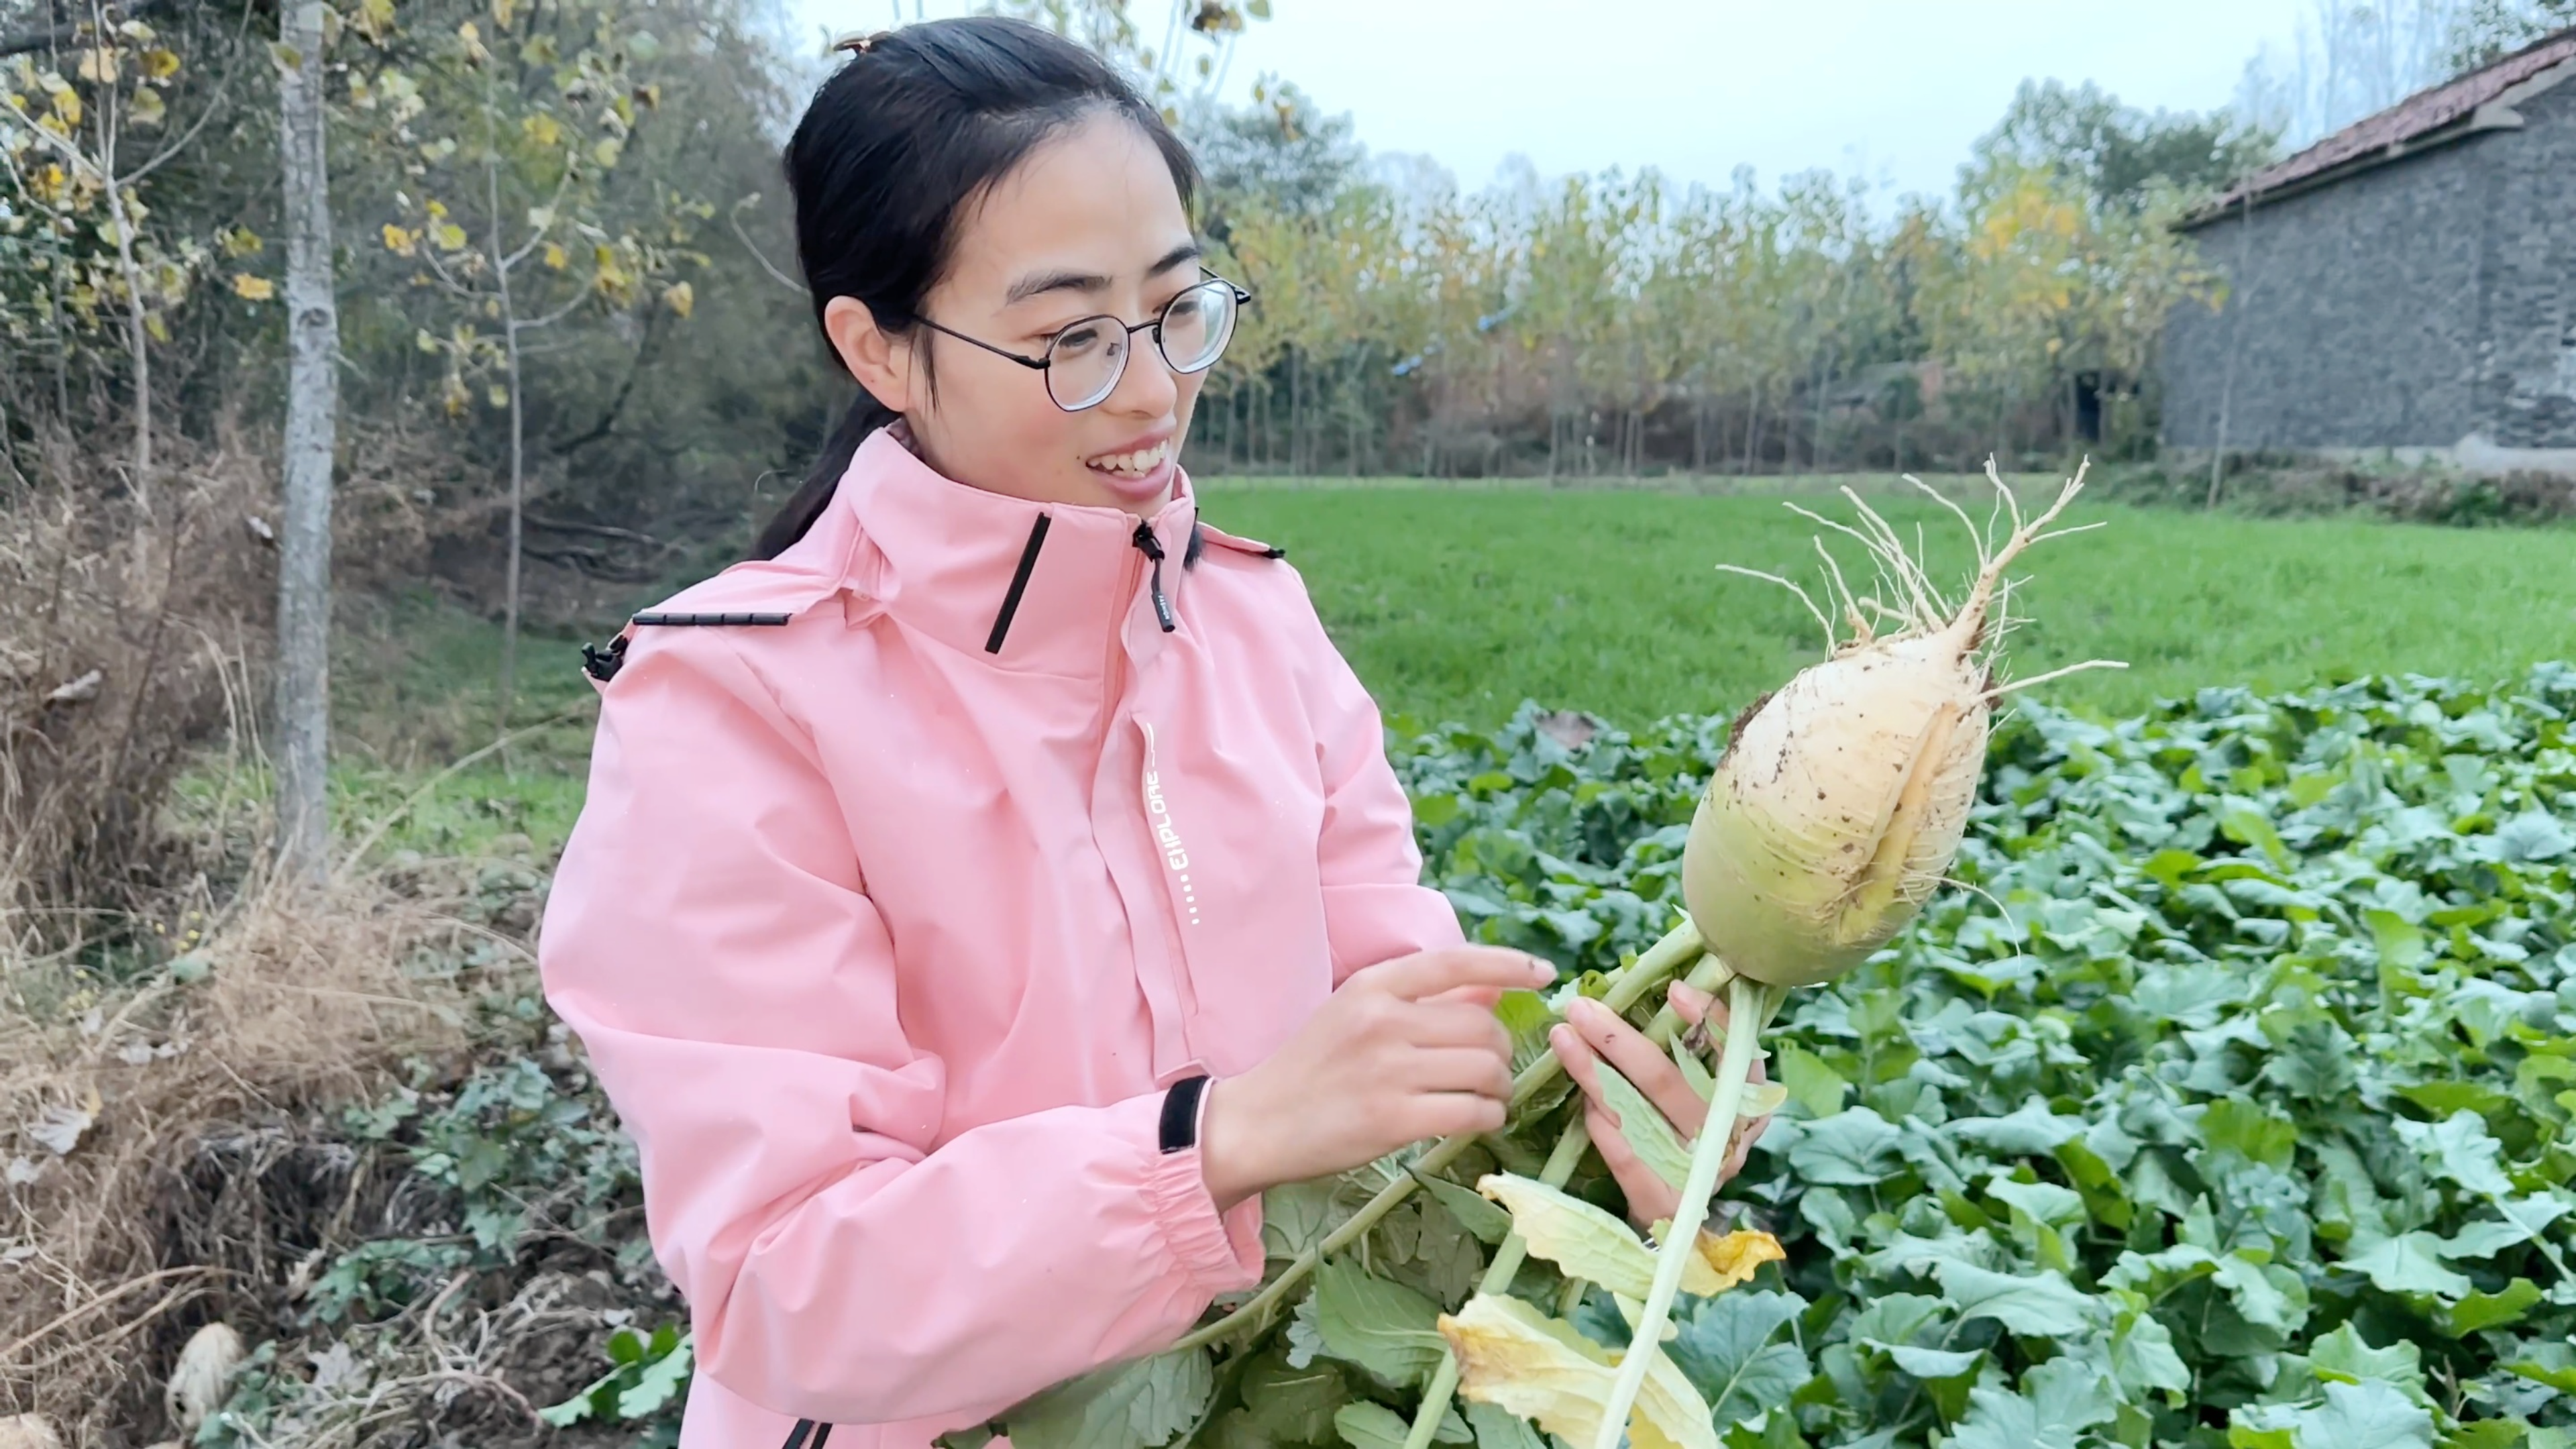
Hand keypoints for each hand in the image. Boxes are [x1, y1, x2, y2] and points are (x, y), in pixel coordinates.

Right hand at [1199, 945, 1552, 1211]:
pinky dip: (1487, 1116)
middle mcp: (1382, 1020)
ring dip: (1498, 1086)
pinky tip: (1476, 1119)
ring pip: (1484, 1068)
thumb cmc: (1311, 1068)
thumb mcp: (1356, 1014)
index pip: (1456, 962)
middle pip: (1482, 1026)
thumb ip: (1422, 1001)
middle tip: (1492, 1068)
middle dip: (1501, 1050)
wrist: (1256, 1123)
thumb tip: (1492, 992)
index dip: (1508, 964)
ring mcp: (1388, 1070)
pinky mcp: (1392, 1119)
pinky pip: (1471, 1111)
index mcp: (1373, 986)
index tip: (1544, 974)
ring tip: (1485, 1096)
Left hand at [1548, 981, 1771, 1228]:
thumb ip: (1682, 1050)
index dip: (1710, 1019)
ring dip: (1595, 1073)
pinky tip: (1581, 1099)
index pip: (1738, 1054)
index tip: (1674, 988)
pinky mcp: (1664, 1202)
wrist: (1677, 1217)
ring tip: (1562, 1038)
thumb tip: (1635, 991)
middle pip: (1670, 1081)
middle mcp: (1728, 1137)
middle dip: (1619, 1040)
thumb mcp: (1696, 1092)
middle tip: (1581, 1008)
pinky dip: (1600, 1123)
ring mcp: (1697, 1172)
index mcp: (1746, 1102)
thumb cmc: (1681, 1134)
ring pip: (1639, 1114)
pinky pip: (1625, 1155)